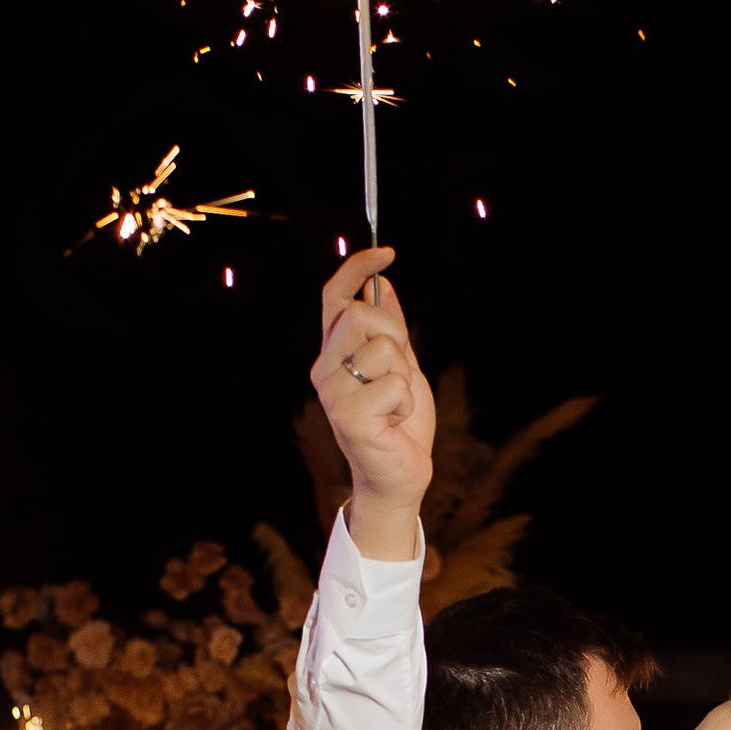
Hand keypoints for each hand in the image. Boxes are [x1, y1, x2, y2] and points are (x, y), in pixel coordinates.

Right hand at [313, 247, 433, 558]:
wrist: (400, 476)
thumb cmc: (399, 426)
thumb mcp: (401, 367)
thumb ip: (390, 330)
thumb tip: (383, 286)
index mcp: (334, 353)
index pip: (334, 297)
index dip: (356, 268)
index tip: (387, 253)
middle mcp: (324, 369)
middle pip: (360, 313)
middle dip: (394, 334)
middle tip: (400, 371)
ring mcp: (332, 392)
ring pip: (382, 348)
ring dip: (404, 376)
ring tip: (396, 405)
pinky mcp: (348, 415)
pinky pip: (394, 383)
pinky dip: (406, 402)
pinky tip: (394, 423)